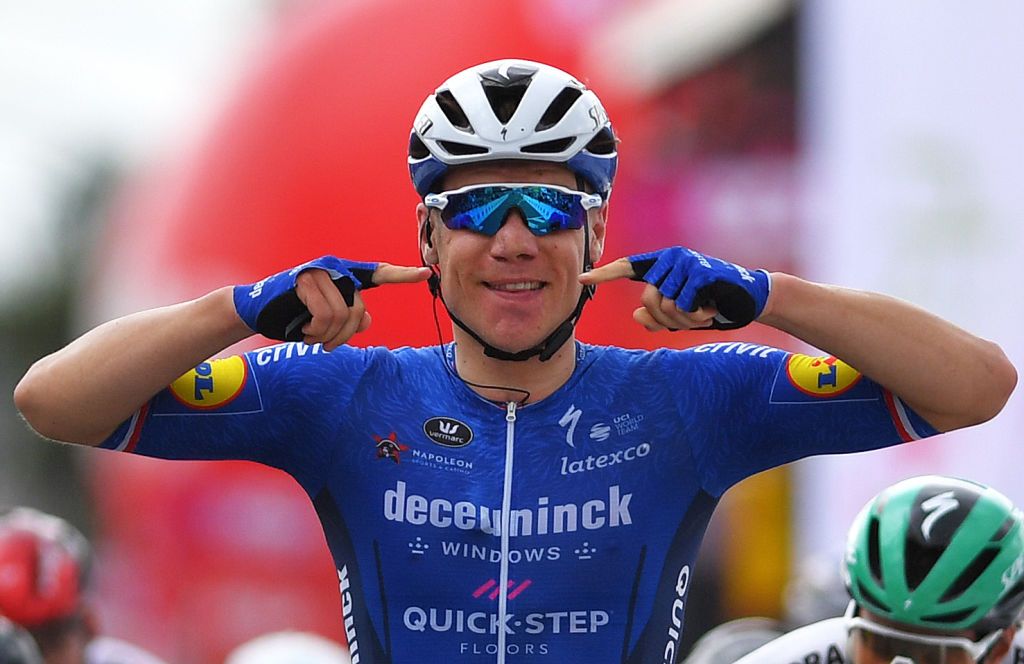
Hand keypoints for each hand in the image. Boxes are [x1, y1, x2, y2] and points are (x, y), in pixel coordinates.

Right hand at [233, 256, 430, 348]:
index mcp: (343, 275)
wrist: (253, 310)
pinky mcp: (304, 280)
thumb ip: (350, 317)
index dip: (402, 275)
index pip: (378, 274)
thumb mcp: (326, 319)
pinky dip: (315, 331)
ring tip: (309, 334)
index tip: (426, 273)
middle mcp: (334, 268)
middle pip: (358, 309)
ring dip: (326, 335)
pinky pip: (325, 315)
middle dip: (343, 335)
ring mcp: (319, 272)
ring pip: (342, 315)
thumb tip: (367, 319)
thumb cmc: (292, 315)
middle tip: (324, 343)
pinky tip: (302, 330)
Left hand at [579, 247, 770, 331]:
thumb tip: (636, 316)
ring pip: (665, 303)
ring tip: (702, 310)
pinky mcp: (701, 271)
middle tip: (689, 318)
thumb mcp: (680, 315)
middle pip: (648, 298)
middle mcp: (670, 258)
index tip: (581, 279)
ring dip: (684, 317)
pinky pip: (684, 303)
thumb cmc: (710, 304)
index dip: (605, 275)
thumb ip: (658, 317)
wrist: (747, 298)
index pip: (627, 267)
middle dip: (666, 318)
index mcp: (661, 265)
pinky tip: (710, 308)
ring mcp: (686, 262)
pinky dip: (696, 314)